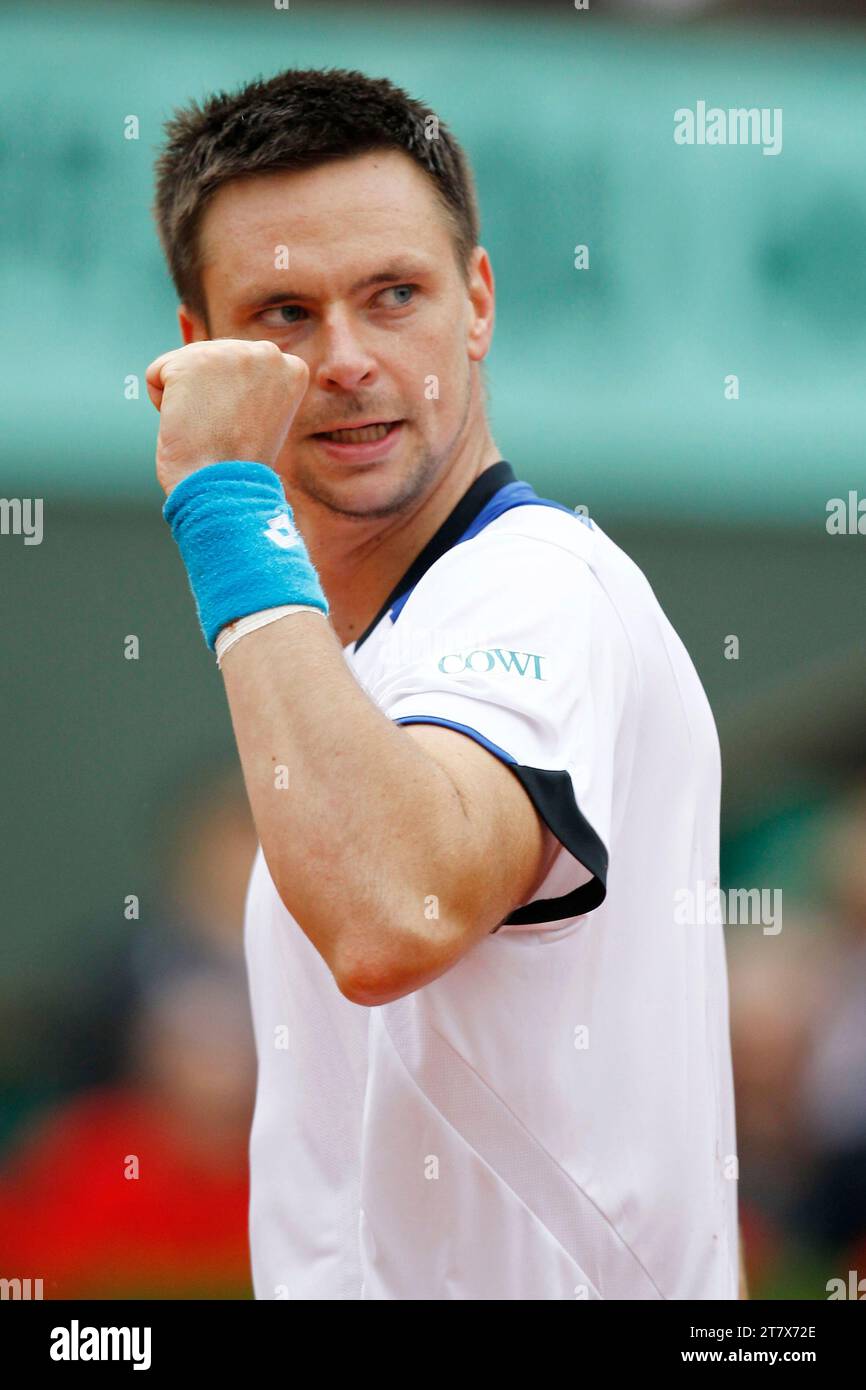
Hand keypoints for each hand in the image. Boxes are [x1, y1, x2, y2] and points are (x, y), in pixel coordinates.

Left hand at [145, 339, 308, 496]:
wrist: (224, 491)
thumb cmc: (239, 466)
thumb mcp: (262, 414)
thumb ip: (250, 385)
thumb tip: (221, 371)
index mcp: (291, 367)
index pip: (239, 366)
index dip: (233, 403)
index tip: (243, 428)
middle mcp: (267, 352)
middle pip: (212, 359)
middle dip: (208, 397)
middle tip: (223, 432)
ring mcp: (229, 353)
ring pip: (184, 365)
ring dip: (186, 400)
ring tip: (207, 428)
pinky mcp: (192, 360)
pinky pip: (157, 374)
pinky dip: (161, 402)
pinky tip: (186, 424)